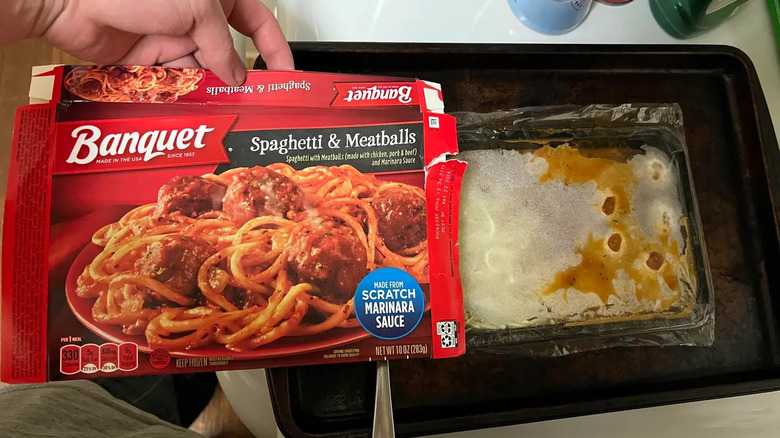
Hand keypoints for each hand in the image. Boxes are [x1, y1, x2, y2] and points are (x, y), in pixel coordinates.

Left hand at [8, 0, 293, 85]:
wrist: (69, 0)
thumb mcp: (196, 10)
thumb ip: (222, 46)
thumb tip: (237, 77)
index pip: (256, 22)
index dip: (274, 48)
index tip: (285, 75)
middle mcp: (194, 19)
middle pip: (227, 55)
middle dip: (236, 80)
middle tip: (249, 105)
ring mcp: (170, 40)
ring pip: (200, 75)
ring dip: (206, 93)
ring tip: (215, 112)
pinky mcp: (146, 62)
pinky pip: (172, 86)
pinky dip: (180, 98)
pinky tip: (186, 110)